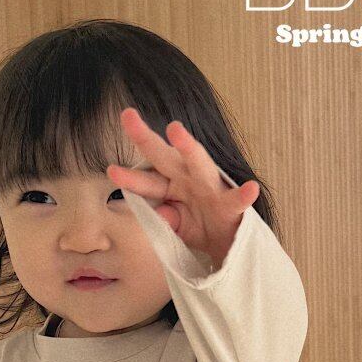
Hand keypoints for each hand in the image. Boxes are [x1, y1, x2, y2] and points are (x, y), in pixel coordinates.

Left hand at [108, 108, 258, 270]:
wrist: (230, 245)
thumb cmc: (201, 228)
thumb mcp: (178, 228)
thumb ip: (166, 221)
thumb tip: (160, 213)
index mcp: (172, 186)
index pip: (147, 180)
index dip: (130, 177)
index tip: (111, 171)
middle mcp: (189, 180)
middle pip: (164, 157)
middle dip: (145, 138)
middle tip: (128, 116)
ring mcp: (212, 189)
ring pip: (198, 164)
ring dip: (187, 146)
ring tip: (175, 130)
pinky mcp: (232, 206)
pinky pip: (237, 200)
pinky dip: (244, 194)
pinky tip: (250, 188)